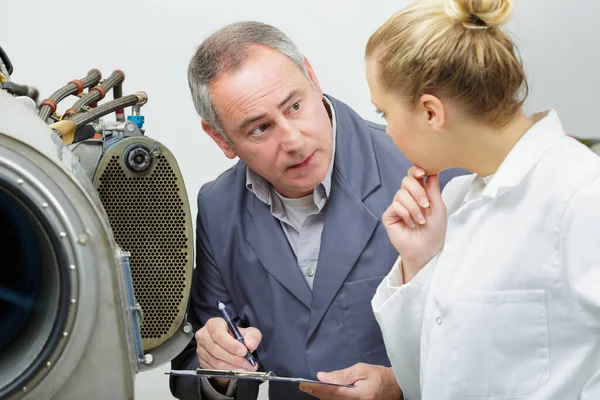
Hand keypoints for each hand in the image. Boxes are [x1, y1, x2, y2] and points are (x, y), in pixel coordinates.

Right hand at [195, 317, 261, 390]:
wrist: (230, 346)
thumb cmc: (237, 336)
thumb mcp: (249, 332)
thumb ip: (253, 336)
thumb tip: (250, 345)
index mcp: (214, 324)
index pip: (219, 334)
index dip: (231, 344)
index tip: (244, 351)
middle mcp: (204, 335)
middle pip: (216, 349)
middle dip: (234, 358)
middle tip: (247, 363)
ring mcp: (201, 349)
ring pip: (215, 361)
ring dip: (232, 366)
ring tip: (245, 367)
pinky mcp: (202, 361)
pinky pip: (213, 369)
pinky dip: (227, 371)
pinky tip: (237, 370)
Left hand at [298, 363, 401, 399]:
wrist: (396, 386)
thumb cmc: (379, 375)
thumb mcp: (361, 370)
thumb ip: (341, 375)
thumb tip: (322, 377)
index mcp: (358, 395)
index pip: (332, 393)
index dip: (316, 390)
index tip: (303, 386)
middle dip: (318, 394)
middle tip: (306, 386)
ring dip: (324, 396)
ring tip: (315, 389)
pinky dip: (332, 398)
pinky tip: (327, 393)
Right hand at [383, 166, 446, 281]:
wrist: (427, 249)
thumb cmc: (435, 230)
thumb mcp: (438, 207)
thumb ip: (433, 189)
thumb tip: (431, 170)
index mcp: (420, 193)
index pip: (414, 176)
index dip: (416, 170)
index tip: (422, 172)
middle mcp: (407, 197)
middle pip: (406, 181)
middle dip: (417, 191)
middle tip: (426, 205)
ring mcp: (397, 206)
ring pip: (401, 194)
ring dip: (414, 207)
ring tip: (420, 220)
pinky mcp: (389, 215)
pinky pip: (395, 206)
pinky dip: (406, 214)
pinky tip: (410, 224)